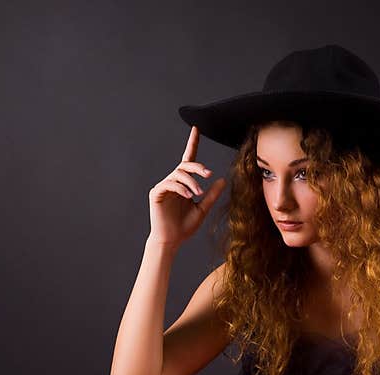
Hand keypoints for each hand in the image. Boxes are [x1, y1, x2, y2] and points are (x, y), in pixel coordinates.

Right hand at [148, 125, 226, 246]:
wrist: (172, 240)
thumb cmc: (185, 226)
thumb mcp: (203, 209)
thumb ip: (211, 194)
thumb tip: (222, 180)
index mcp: (184, 183)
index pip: (189, 159)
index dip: (192, 143)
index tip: (196, 129)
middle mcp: (173, 181)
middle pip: (185, 165)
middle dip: (197, 167)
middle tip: (208, 174)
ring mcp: (164, 186)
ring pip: (179, 174)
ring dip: (191, 182)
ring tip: (198, 193)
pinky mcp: (157, 193)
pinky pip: (170, 184)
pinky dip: (181, 188)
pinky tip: (188, 196)